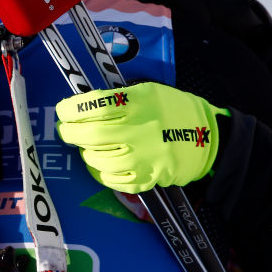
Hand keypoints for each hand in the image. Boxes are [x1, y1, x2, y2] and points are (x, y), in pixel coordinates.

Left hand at [55, 82, 223, 193]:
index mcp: (137, 104)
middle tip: (66, 129)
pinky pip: (111, 180)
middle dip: (70, 132)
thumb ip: (117, 99)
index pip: (92, 106)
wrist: (207, 137)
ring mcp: (143, 158)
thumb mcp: (147, 91)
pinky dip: (99, 172)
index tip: (64, 110)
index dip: (70, 109)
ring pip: (96, 159)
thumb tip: (82, 107)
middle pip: (90, 135)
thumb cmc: (173, 110)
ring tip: (87, 145)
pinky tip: (99, 163)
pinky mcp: (147, 178)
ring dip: (85, 152)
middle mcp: (138, 131)